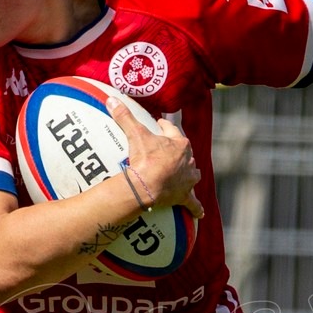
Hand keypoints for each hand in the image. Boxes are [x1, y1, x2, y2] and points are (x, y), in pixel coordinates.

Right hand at [109, 98, 203, 220]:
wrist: (147, 184)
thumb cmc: (145, 158)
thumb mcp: (135, 134)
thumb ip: (125, 116)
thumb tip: (112, 99)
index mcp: (180, 145)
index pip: (173, 131)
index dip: (165, 127)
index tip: (160, 125)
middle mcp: (188, 161)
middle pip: (185, 154)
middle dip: (178, 152)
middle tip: (167, 151)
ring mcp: (187, 180)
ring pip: (192, 174)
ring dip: (189, 174)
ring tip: (184, 175)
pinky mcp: (184, 196)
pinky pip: (193, 203)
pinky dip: (196, 207)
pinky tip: (200, 213)